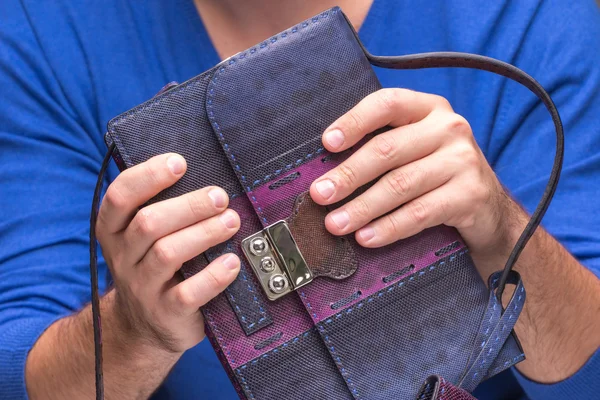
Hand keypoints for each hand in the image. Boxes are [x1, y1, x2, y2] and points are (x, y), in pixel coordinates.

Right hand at [96, 153, 240, 353]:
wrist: (143, 329)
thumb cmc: (153, 268)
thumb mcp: (142, 240)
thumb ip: (161, 210)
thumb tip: (204, 177)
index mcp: (113, 231)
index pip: (119, 197)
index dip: (147, 177)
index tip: (179, 163)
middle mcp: (123, 258)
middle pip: (148, 223)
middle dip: (188, 206)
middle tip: (219, 196)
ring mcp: (142, 288)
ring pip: (167, 254)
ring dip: (204, 233)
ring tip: (231, 221)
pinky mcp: (165, 314)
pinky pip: (188, 293)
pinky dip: (213, 276)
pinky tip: (232, 263)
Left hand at [310, 89, 514, 266]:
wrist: (488, 206)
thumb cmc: (437, 172)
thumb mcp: (416, 146)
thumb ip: (383, 145)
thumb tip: (327, 169)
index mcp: (429, 108)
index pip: (387, 104)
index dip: (354, 121)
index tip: (327, 144)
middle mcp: (449, 128)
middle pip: (387, 149)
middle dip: (348, 175)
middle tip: (320, 195)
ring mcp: (462, 161)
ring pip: (399, 184)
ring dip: (361, 207)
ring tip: (335, 223)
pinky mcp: (469, 195)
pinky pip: (419, 213)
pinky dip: (388, 227)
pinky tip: (366, 237)